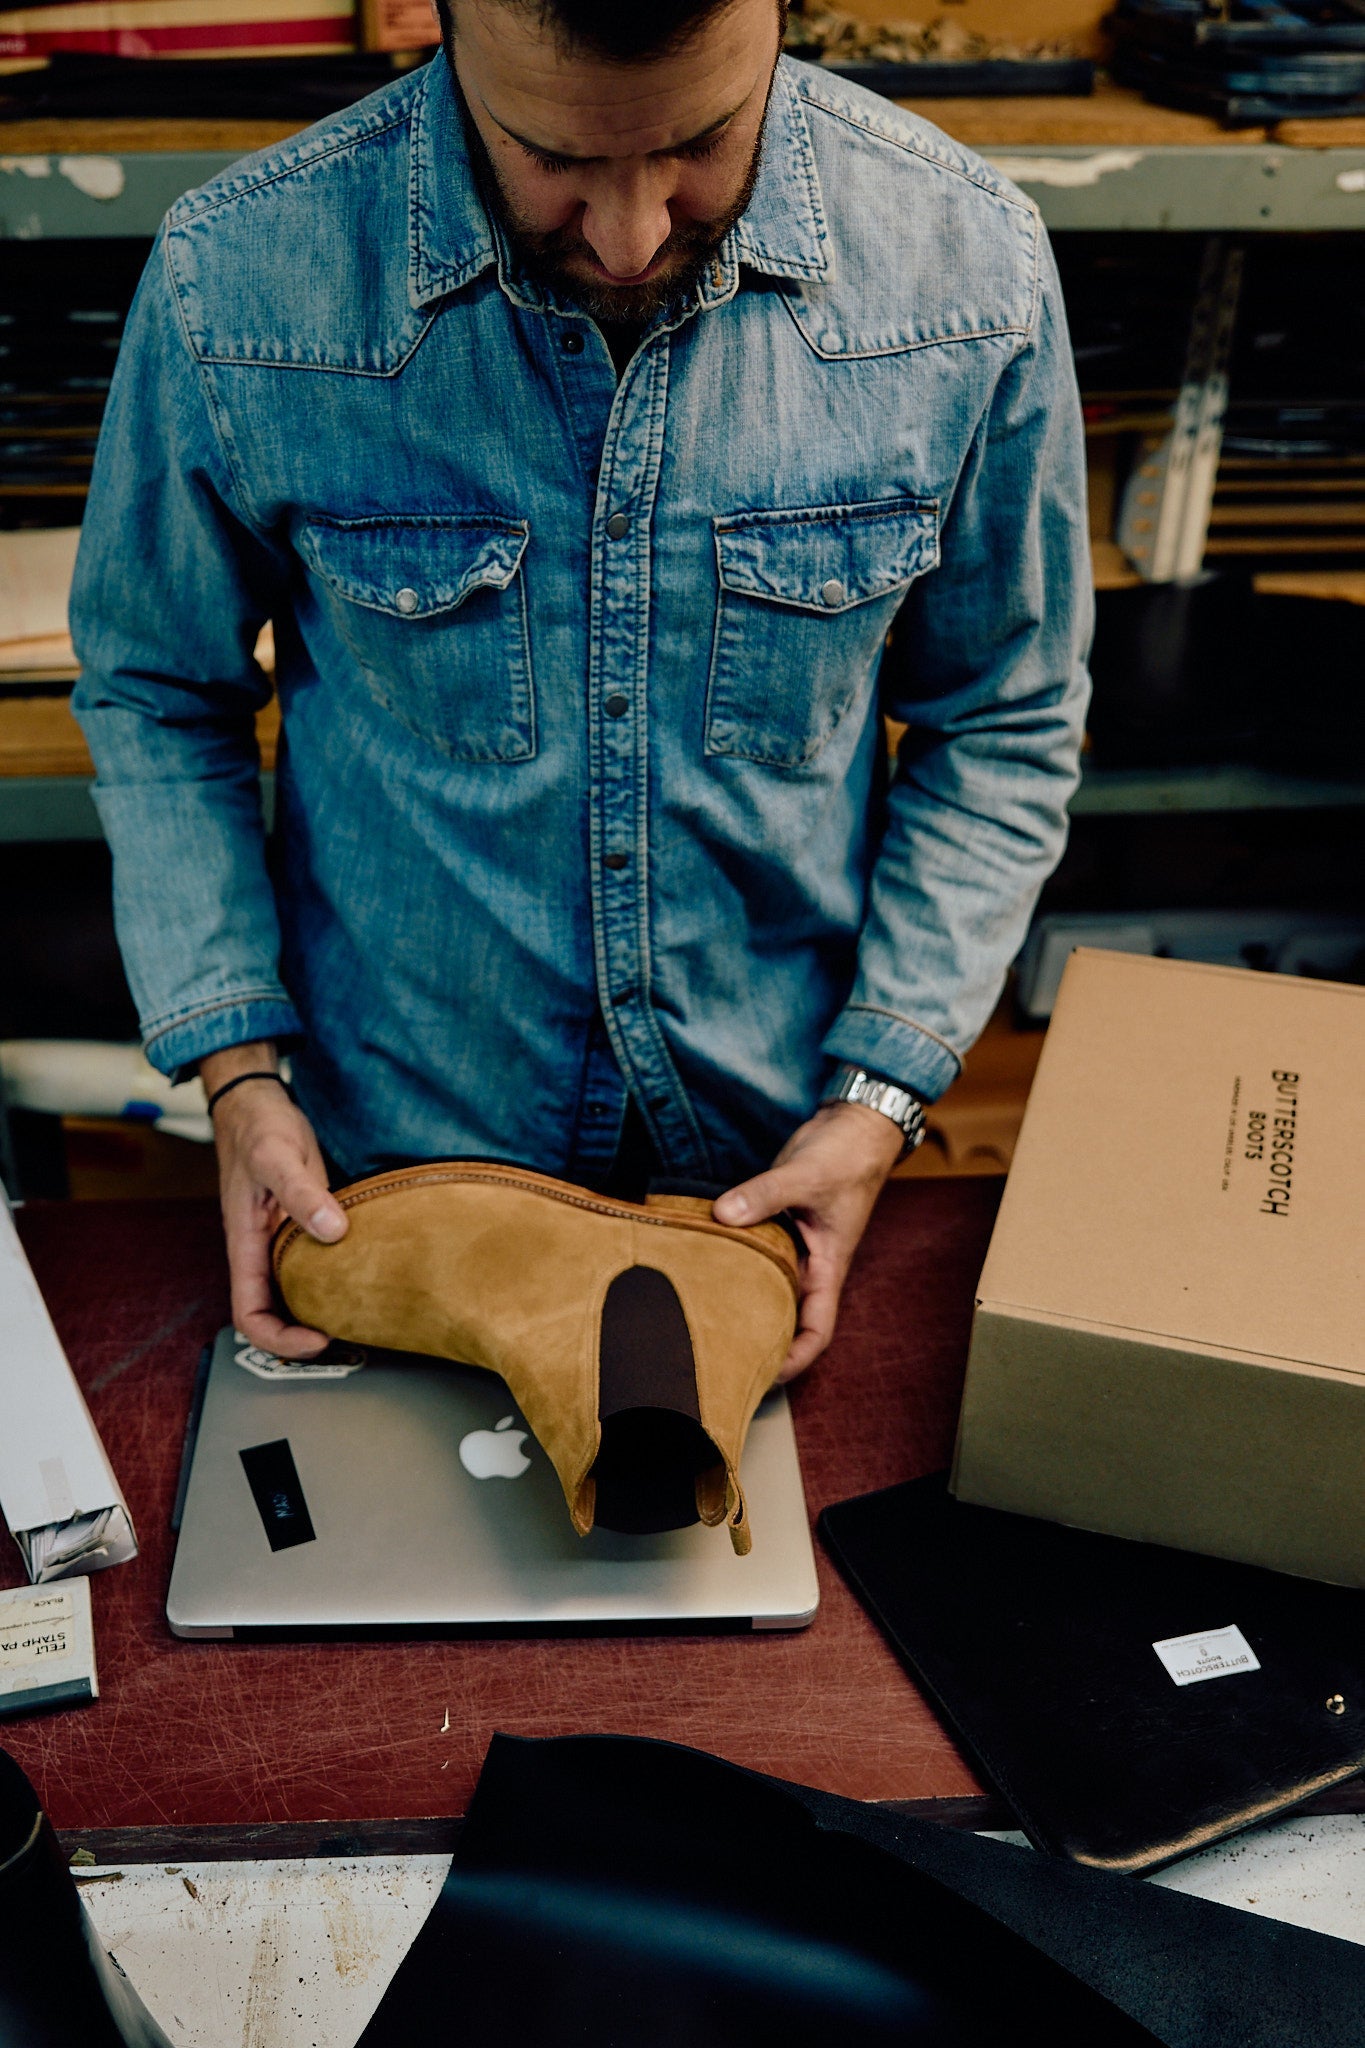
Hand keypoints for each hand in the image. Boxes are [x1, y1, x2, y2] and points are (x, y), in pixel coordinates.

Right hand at [202, 1043, 347, 1358]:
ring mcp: (280, 1240)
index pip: (249, 1315)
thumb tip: (333, 1231)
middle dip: (308, 1334)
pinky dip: (337, 1277)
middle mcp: (262, 1250)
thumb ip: (302, 1194)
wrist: (257, 1103)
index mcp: (245, 1244)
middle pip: (276, 1314)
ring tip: (365, 1312)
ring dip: (324, 1309)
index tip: (320, 1337)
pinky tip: (367, 1272)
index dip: (281, 1339)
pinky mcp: (301, 1225)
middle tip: (354, 1333)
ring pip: (297, 1292)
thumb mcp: (278, 1156)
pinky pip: (315, 1264)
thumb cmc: (257, 1128)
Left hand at [712, 1101, 904, 1383]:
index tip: (762, 1375)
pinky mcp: (774, 1223)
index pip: (815, 1331)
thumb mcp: (806, 1176)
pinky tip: (698, 1264)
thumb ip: (765, 1194)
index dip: (793, 1360)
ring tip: (698, 1318)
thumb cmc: (847, 1156)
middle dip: (756, 1340)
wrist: (853, 1123)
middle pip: (784, 1317)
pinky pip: (751, 1251)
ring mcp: (791, 1245)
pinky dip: (729, 1259)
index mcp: (828, 1267)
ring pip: (764, 1285)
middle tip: (713, 1355)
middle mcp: (809, 1264)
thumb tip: (723, 1214)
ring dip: (738, 1300)